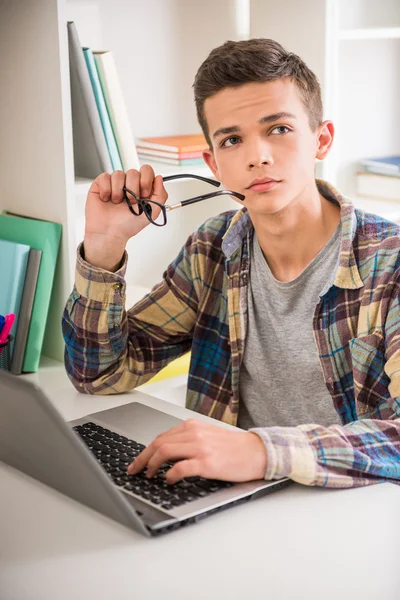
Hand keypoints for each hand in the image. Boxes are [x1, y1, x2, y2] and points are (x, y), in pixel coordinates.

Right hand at [83, 165, 167, 269]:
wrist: (110, 233)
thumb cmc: (128, 225)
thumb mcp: (152, 212)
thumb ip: (161, 195)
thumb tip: (159, 178)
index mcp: (141, 188)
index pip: (146, 171)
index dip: (146, 180)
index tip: (144, 194)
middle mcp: (128, 184)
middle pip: (133, 172)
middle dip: (133, 188)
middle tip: (130, 201)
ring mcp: (114, 184)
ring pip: (118, 174)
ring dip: (119, 191)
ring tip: (117, 203)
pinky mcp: (101, 184)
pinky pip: (105, 177)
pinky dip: (106, 190)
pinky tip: (107, 200)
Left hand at [127, 419, 267, 484]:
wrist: (257, 452)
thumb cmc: (234, 447)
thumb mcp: (208, 436)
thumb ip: (188, 440)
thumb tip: (165, 453)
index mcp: (193, 426)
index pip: (161, 437)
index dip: (145, 451)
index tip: (137, 461)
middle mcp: (194, 434)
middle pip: (158, 443)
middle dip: (142, 459)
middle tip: (135, 470)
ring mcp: (200, 448)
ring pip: (165, 452)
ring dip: (152, 465)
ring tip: (149, 475)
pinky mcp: (207, 463)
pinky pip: (179, 468)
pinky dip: (169, 475)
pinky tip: (168, 480)